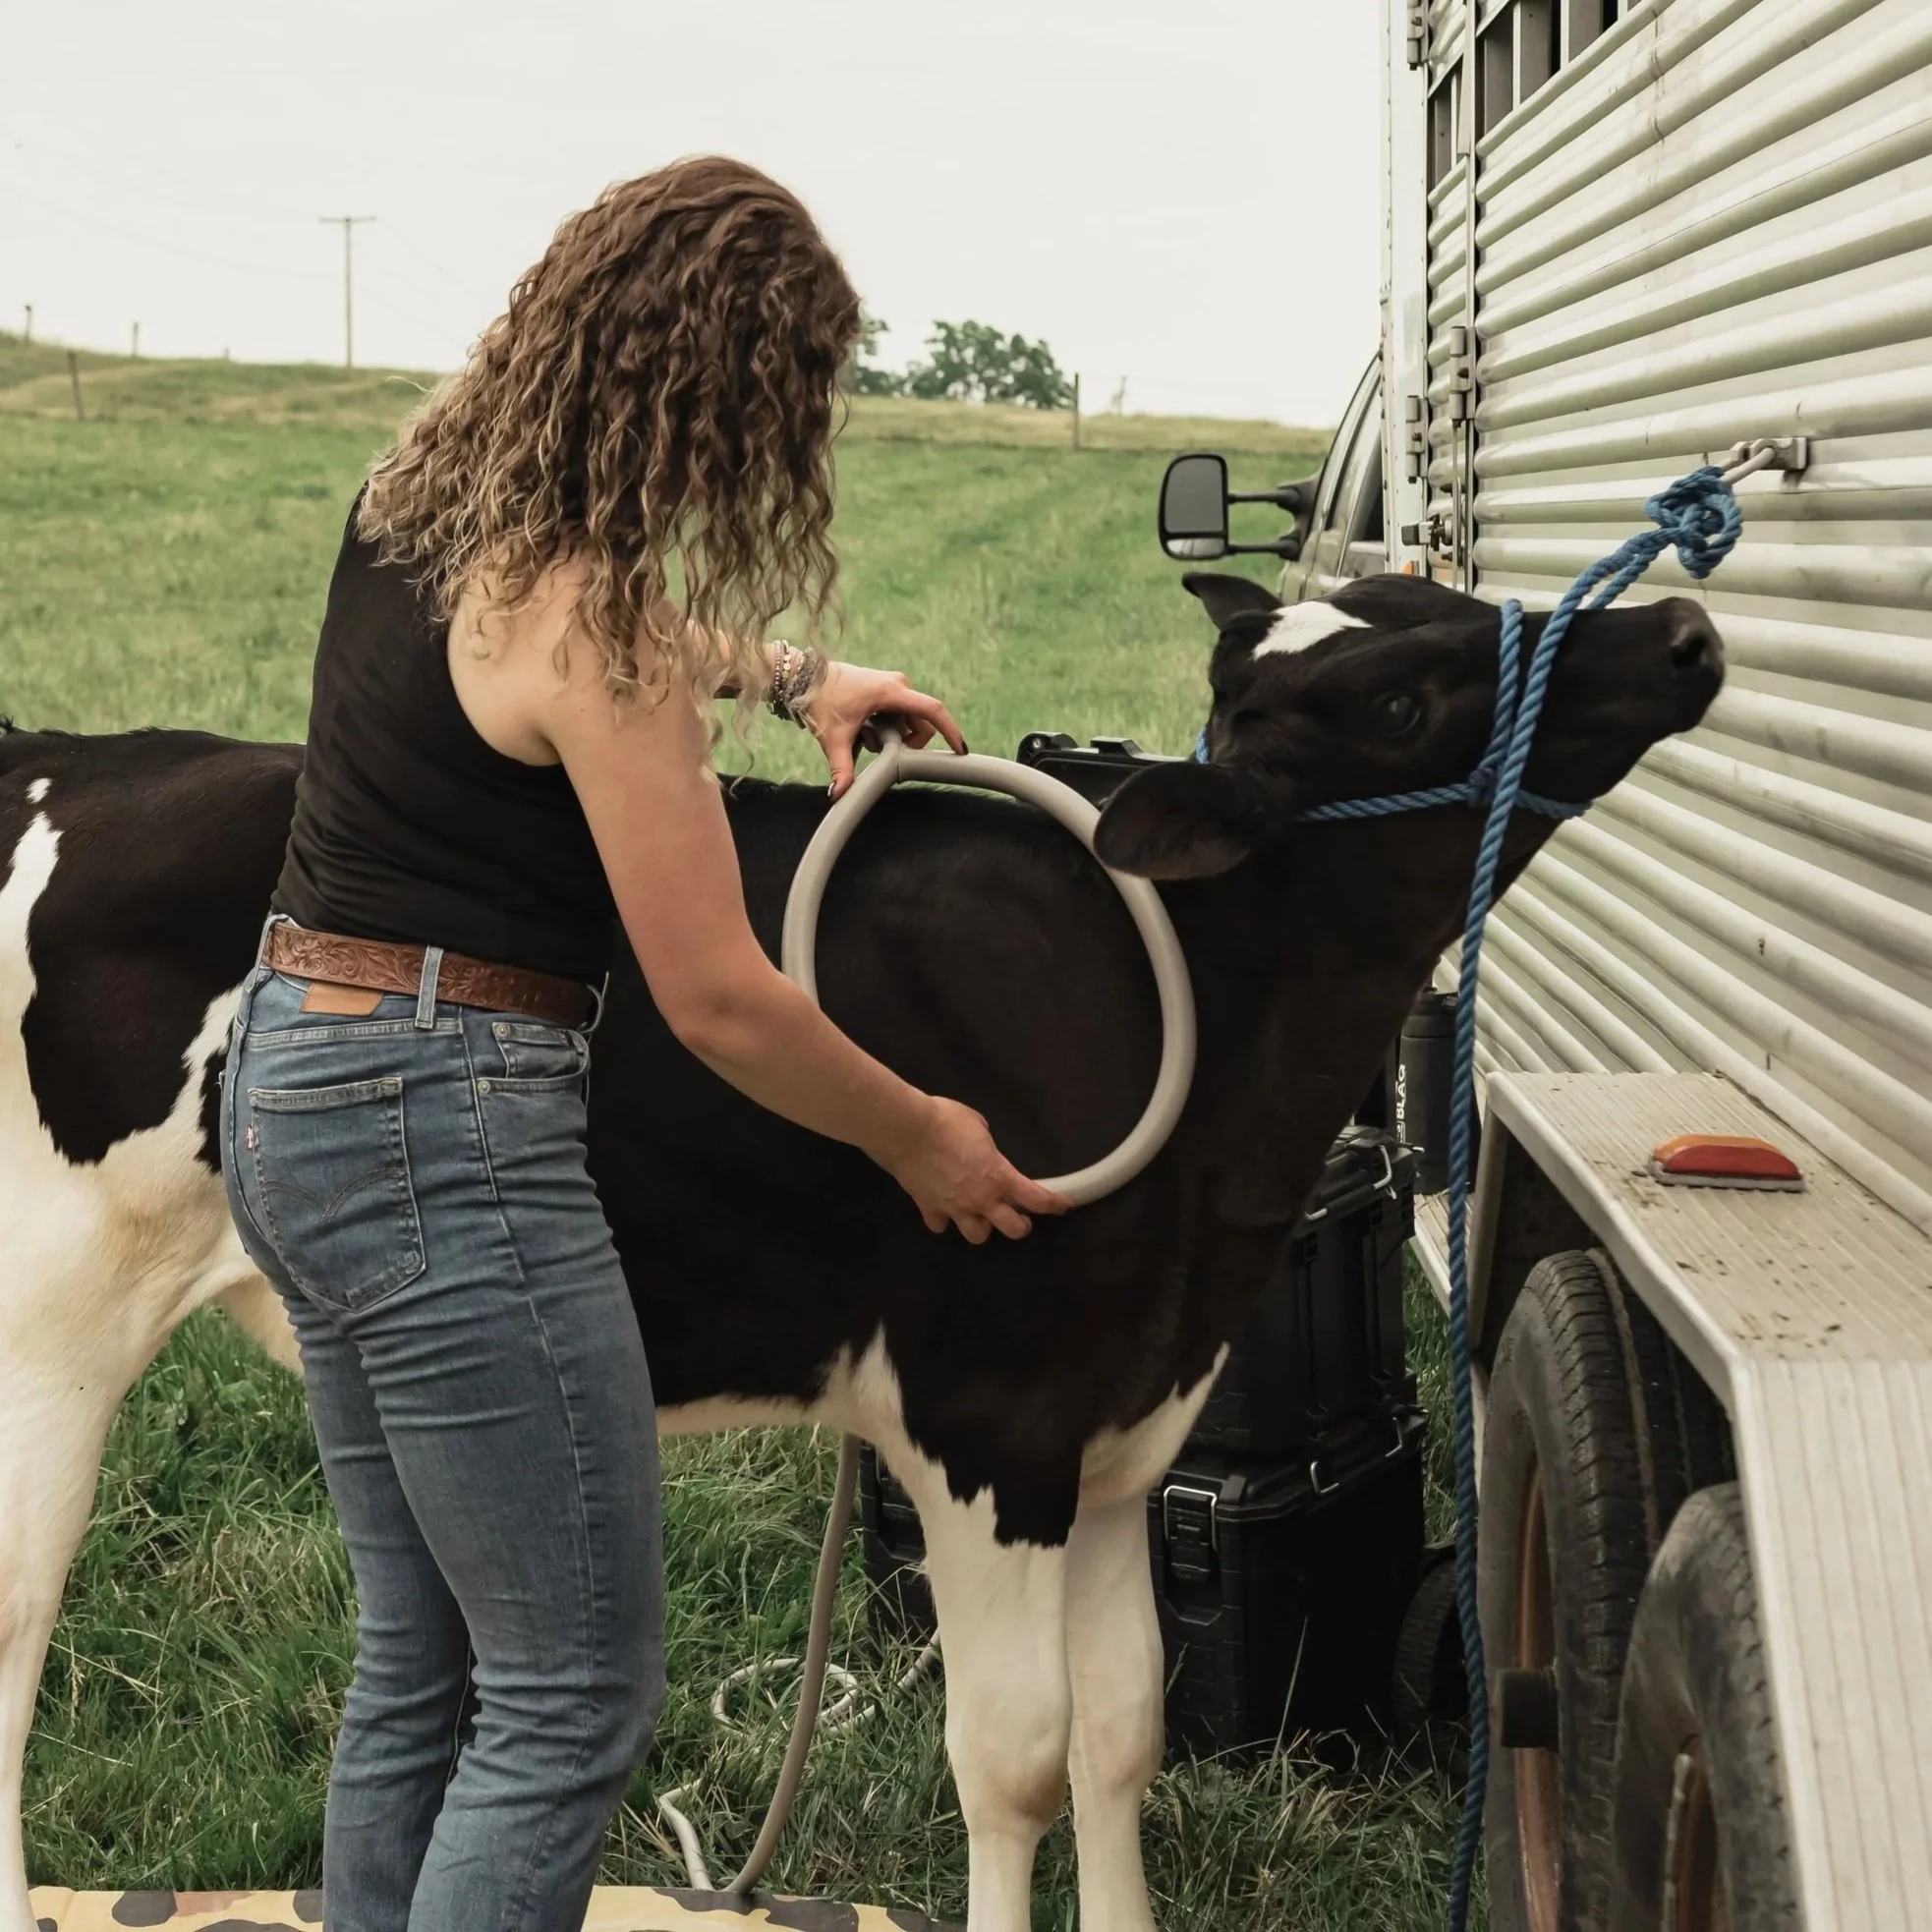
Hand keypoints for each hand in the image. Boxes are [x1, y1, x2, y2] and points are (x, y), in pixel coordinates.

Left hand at [806, 661, 965, 798]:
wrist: (803, 678)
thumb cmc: (818, 700)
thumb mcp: (832, 738)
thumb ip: (841, 768)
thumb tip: (840, 794)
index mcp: (890, 691)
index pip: (932, 711)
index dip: (950, 731)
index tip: (960, 750)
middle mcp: (897, 684)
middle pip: (920, 724)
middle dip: (905, 743)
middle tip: (878, 750)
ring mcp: (892, 685)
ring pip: (908, 722)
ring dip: (893, 737)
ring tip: (864, 736)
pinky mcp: (886, 689)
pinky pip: (899, 715)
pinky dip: (887, 729)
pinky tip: (864, 730)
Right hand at [883, 1095, 1073, 1242]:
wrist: (907, 1130)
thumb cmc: (947, 1120)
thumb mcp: (979, 1125)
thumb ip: (986, 1145)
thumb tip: (982, 1149)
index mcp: (999, 1176)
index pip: (1036, 1199)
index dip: (1055, 1205)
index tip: (1064, 1206)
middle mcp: (981, 1199)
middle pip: (1012, 1230)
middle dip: (1019, 1226)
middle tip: (1018, 1217)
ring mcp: (954, 1208)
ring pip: (977, 1236)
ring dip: (982, 1226)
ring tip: (978, 1213)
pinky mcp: (929, 1209)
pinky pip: (941, 1224)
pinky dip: (944, 1219)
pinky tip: (943, 1207)